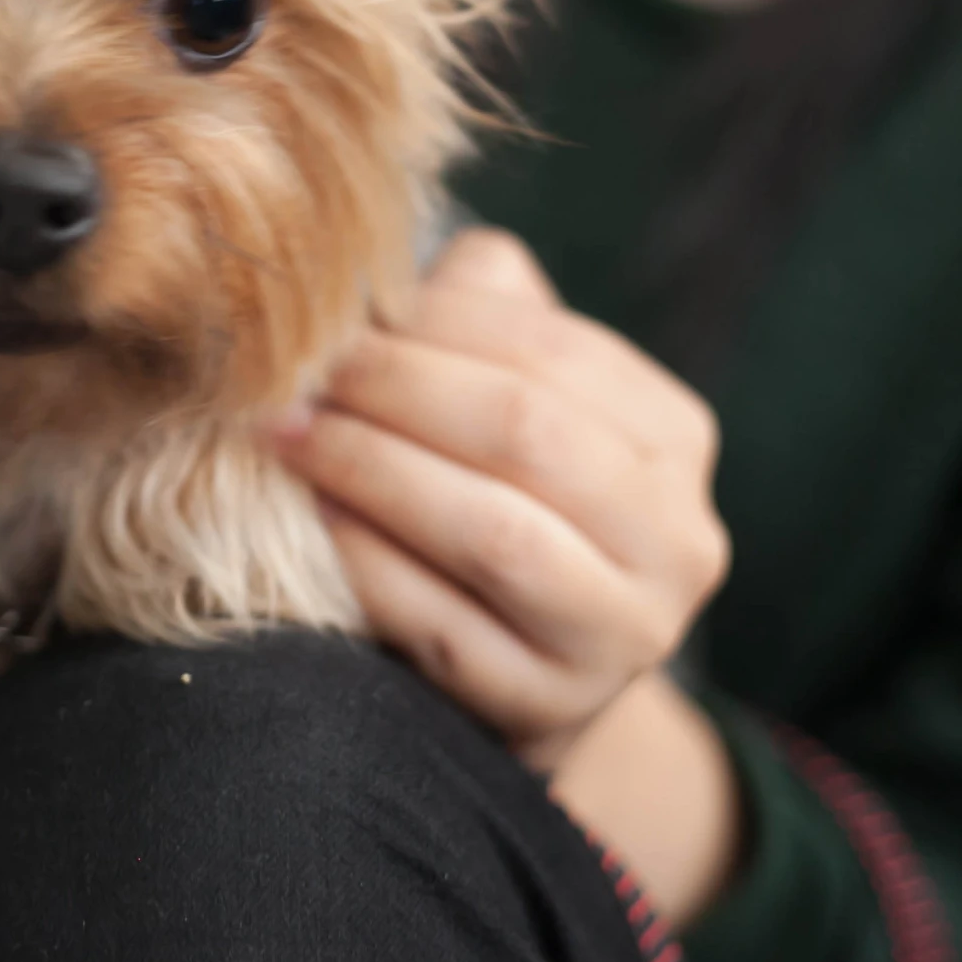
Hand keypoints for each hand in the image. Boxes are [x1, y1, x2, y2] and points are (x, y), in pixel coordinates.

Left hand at [273, 228, 738, 917]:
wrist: (512, 667)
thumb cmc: (491, 495)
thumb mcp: (506, 397)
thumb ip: (476, 311)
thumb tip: (385, 251)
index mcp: (672, 434)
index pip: (551, 349)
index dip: (429, 323)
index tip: (329, 312)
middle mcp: (678, 538)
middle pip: (522, 432)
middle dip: (390, 390)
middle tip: (289, 374)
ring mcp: (625, 635)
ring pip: (494, 534)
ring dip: (369, 471)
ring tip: (282, 437)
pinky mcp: (553, 710)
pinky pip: (446, 630)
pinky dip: (368, 566)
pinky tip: (308, 522)